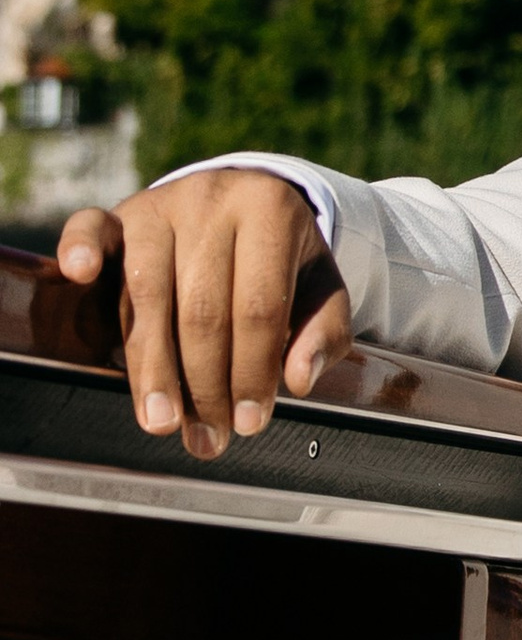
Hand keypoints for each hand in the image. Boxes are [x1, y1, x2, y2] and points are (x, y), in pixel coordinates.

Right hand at [57, 174, 351, 462]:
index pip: (259, 307)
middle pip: (202, 310)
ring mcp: (162, 204)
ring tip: (161, 422)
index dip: (252, 372)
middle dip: (204, 386)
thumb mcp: (319, 286)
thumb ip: (323, 331)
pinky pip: (92, 226)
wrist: (240, 201)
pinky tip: (80, 275)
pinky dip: (80, 248)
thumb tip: (299, 380)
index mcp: (272, 209)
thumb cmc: (279, 260)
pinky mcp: (120, 214)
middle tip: (208, 440)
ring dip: (151, 368)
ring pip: (147, 294)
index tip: (250, 424)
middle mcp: (214, 198)